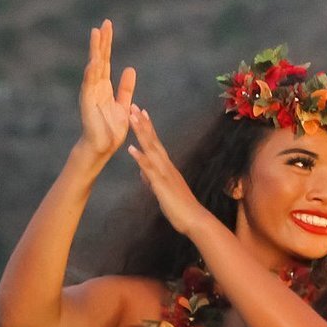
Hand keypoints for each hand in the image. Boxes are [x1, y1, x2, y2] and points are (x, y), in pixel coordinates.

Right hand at [78, 20, 136, 158]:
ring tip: (96, 33)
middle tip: (105, 23)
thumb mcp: (123, 104)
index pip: (105, 59)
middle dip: (102, 41)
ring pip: (93, 67)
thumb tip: (130, 68)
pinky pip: (89, 86)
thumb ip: (125, 88)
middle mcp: (96, 86)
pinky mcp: (88, 103)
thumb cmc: (111, 128)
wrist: (103, 147)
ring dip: (95, 51)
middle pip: (99, 59)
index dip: (107, 43)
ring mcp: (90, 93)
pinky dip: (91, 74)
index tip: (108, 26)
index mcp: (104, 85)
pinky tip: (94, 62)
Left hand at [127, 107, 208, 238]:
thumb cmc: (181, 208)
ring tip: (132, 119)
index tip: (141, 113)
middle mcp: (167, 166)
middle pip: (153, 141)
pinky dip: (140, 158)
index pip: (156, 143)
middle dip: (143, 124)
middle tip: (134, 106)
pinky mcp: (162, 184)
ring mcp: (165, 173)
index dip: (148, 128)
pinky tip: (131, 149)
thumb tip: (143, 173)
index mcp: (167, 167)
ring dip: (141, 133)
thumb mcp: (163, 191)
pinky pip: (150, 169)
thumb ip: (153, 180)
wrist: (195, 219)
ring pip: (152, 150)